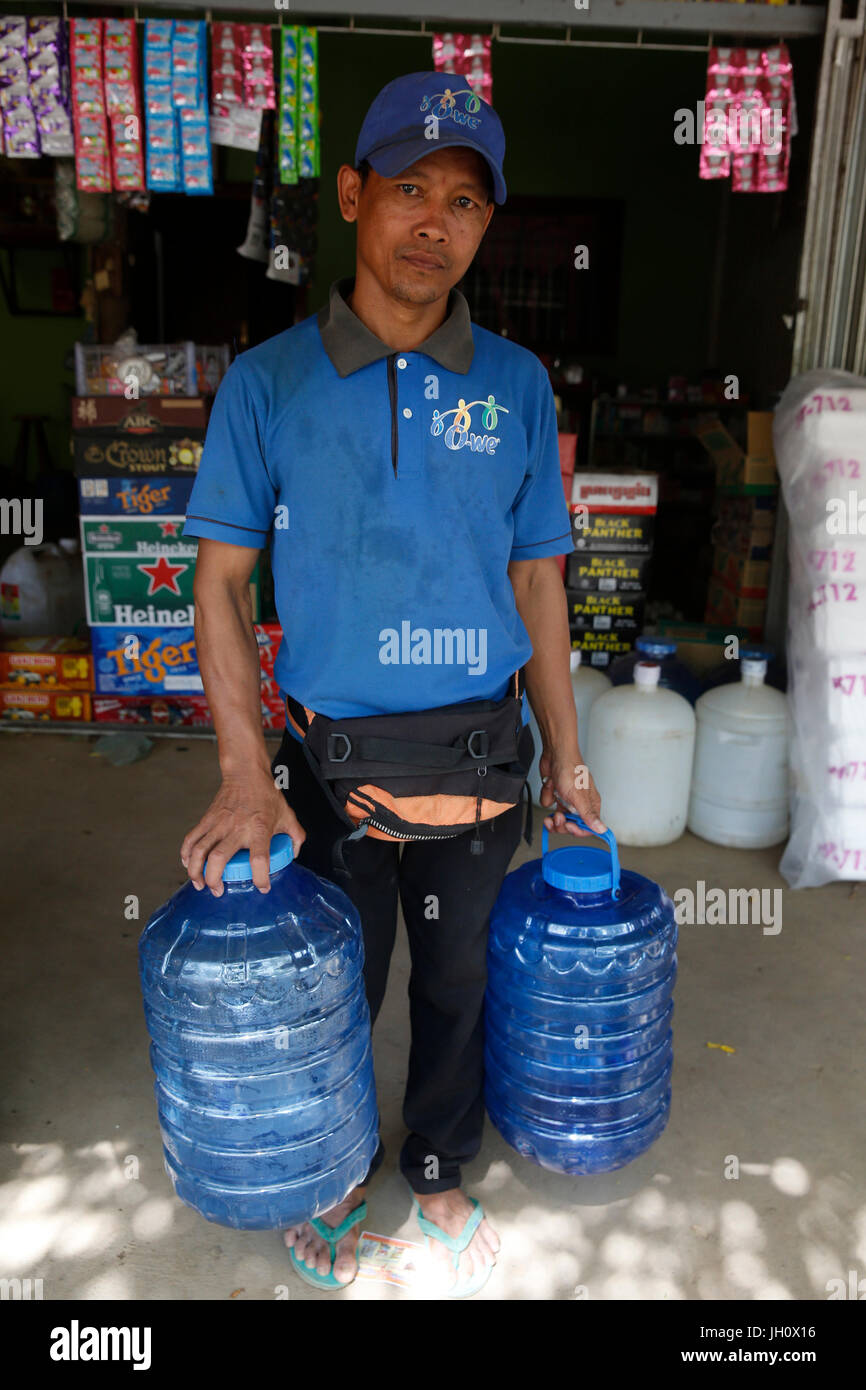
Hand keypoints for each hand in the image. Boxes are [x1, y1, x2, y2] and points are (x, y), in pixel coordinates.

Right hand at [180, 768, 305, 895]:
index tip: (262, 887)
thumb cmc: (267, 795)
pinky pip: (191, 838)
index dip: (260, 878)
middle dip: (214, 880)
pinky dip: (186, 854)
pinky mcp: (207, 819)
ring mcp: (218, 823)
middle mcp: (236, 828)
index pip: (259, 859)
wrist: (246, 773)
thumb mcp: (288, 815)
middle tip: (218, 891)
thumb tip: (294, 854)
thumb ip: (296, 836)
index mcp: (259, 829)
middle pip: (218, 859)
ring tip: (199, 884)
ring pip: (199, 851)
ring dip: (196, 871)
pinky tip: (189, 864)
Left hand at [538, 746, 605, 837]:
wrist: (555, 754)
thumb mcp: (579, 797)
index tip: (569, 826)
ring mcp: (567, 799)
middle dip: (561, 822)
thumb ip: (588, 815)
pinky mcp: (556, 794)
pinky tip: (551, 785)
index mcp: (591, 805)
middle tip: (557, 816)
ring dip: (553, 806)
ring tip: (554, 797)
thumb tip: (602, 830)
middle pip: (570, 825)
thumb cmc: (570, 770)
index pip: (587, 828)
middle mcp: (580, 803)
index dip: (577, 830)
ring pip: (558, 816)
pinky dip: (547, 795)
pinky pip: (549, 803)